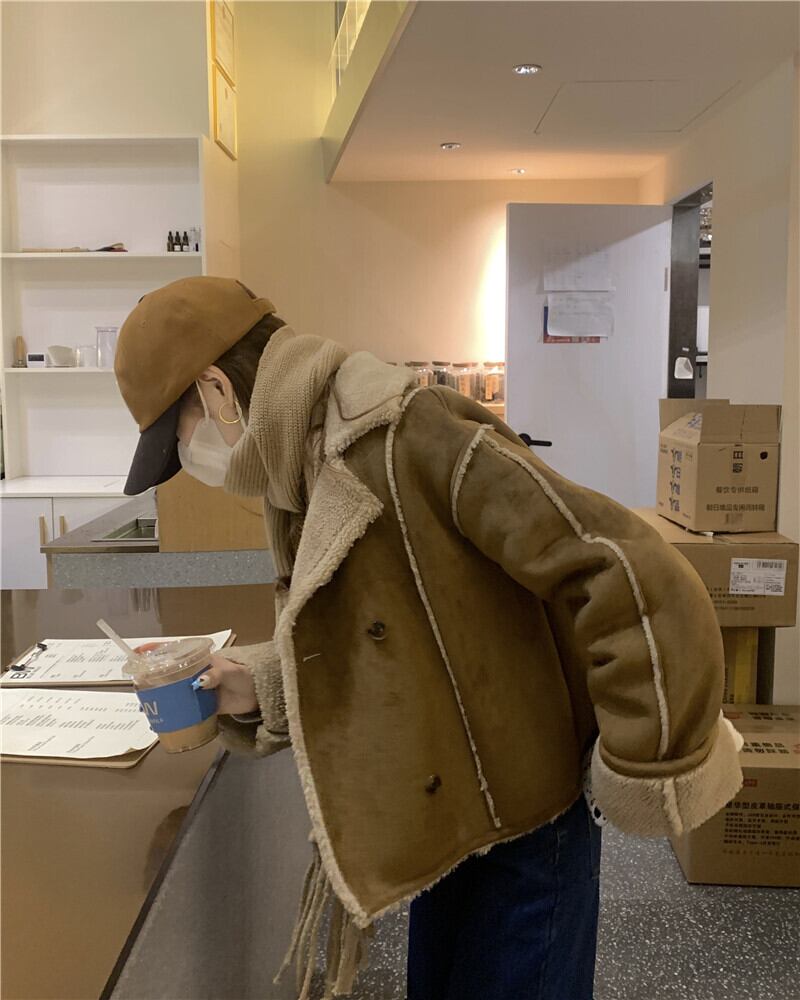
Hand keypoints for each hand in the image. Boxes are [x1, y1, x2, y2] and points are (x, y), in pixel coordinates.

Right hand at [134, 646, 258, 715]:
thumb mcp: (231, 673)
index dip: (155, 650)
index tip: (137, 653)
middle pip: (167, 673)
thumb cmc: (244, 676)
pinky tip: (161, 719)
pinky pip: (182, 708)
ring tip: (145, 705)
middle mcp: (193, 673)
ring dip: (158, 697)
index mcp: (198, 660)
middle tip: (137, 686)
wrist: (257, 694)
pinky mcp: (200, 705)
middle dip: (151, 678)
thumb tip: (200, 682)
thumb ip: (217, 675)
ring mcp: (195, 690)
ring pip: (172, 691)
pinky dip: (171, 713)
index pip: (173, 651)